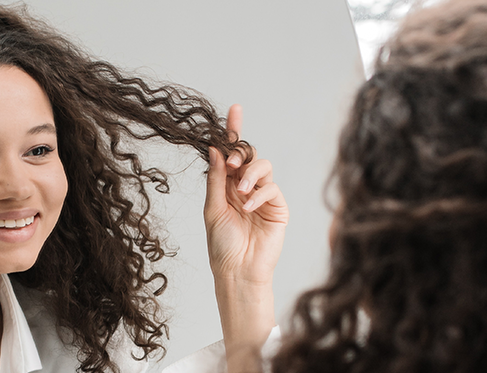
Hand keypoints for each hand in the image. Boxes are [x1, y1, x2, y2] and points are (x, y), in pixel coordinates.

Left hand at [204, 104, 287, 284]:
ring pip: (263, 166)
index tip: (235, 110)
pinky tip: (249, 207)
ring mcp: (263, 196)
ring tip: (241, 190)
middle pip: (249, 154)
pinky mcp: (278, 207)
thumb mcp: (212, 208)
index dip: (233, 131)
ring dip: (251, 173)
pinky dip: (260, 194)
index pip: (231, 153)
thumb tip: (215, 150)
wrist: (238, 270)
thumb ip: (216, 179)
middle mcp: (245, 186)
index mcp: (226, 184)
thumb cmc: (222, 244)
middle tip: (233, 163)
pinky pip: (273, 188)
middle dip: (242, 152)